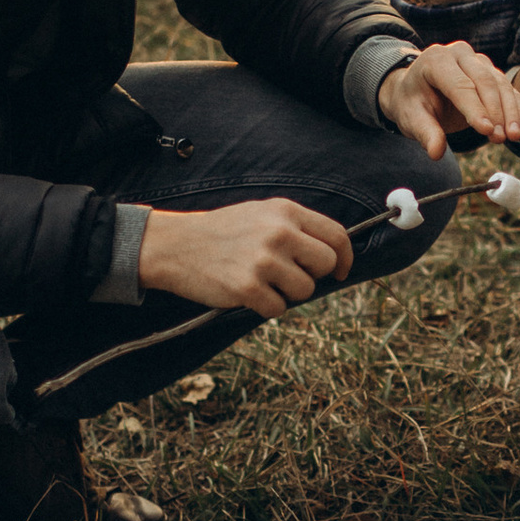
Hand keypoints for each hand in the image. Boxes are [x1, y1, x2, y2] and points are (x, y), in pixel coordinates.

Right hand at [137, 199, 350, 318]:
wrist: (175, 245)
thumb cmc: (222, 232)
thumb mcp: (261, 214)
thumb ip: (295, 228)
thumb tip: (331, 256)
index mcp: (286, 211)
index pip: (337, 235)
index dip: (344, 258)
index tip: (340, 272)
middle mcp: (279, 233)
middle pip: (326, 264)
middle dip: (313, 275)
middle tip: (288, 276)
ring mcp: (264, 260)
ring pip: (304, 290)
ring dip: (286, 293)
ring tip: (261, 281)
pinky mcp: (248, 287)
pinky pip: (277, 308)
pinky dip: (264, 306)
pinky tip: (245, 292)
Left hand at [379, 39, 519, 152]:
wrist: (417, 91)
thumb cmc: (412, 103)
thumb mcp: (411, 118)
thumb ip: (425, 133)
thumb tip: (436, 153)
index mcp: (436, 60)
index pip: (459, 85)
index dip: (474, 108)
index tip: (486, 131)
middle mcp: (459, 54)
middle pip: (485, 81)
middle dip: (496, 111)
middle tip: (501, 138)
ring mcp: (478, 61)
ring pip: (500, 84)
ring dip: (510, 111)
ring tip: (514, 136)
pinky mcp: (490, 71)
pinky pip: (507, 88)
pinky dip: (516, 109)